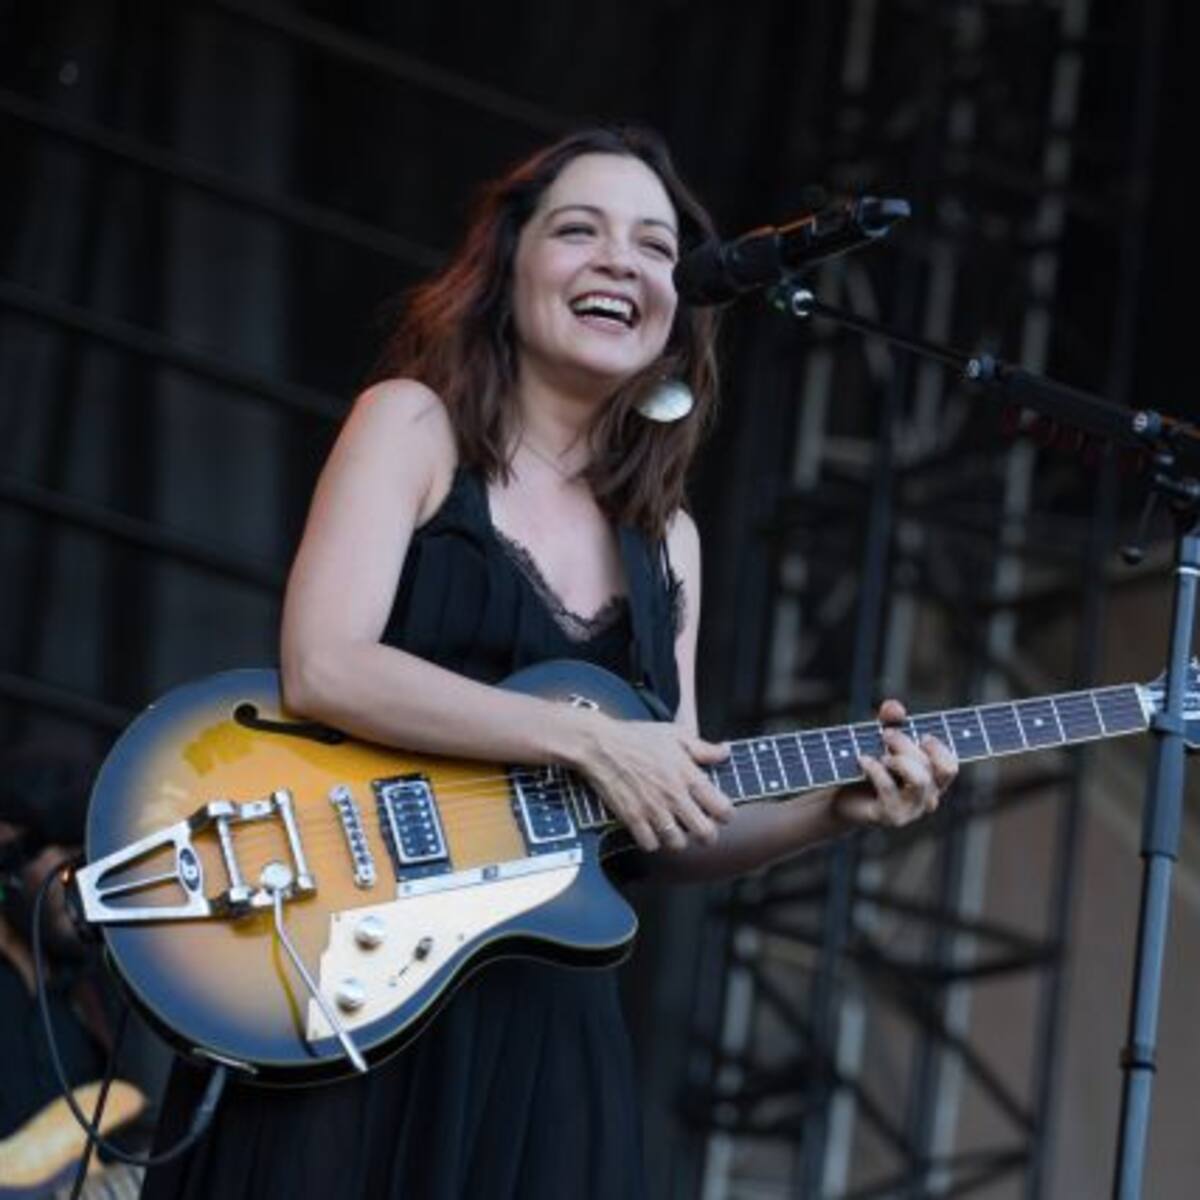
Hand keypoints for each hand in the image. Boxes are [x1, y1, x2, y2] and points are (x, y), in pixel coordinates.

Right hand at [570, 715, 732, 851]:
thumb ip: (703, 748)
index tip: (719, 811)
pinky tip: (652, 830)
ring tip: (676, 830)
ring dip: (679, 839)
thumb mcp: (675, 734)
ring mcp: (653, 809)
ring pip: (679, 844)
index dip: (725, 814)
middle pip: (706, 834)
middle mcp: (674, 796)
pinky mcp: (632, 818)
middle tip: (701, 827)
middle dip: (708, 834)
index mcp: (689, 776)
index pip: (723, 809)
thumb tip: (725, 752)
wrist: (600, 745)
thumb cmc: (637, 737)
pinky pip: (650, 845)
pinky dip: (652, 841)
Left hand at [833, 699, 957, 828]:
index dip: (938, 748)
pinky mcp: (890, 816)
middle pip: (930, 766)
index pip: (950, 767)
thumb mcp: (880, 739)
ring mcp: (910, 810)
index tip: (920, 736)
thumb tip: (895, 707)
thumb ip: (891, 721)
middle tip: (885, 734)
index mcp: (932, 782)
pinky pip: (889, 788)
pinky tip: (862, 760)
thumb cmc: (869, 767)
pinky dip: (875, 768)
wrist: (841, 798)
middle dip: (906, 744)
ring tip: (880, 755)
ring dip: (899, 760)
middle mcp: (926, 799)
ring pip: (919, 779)